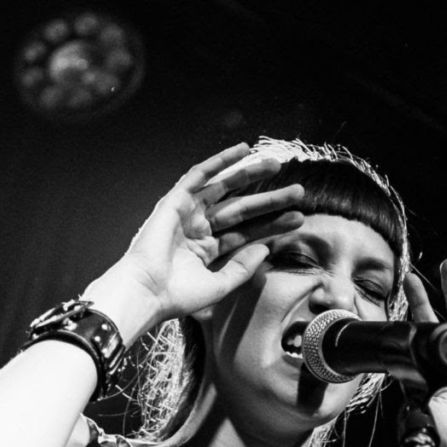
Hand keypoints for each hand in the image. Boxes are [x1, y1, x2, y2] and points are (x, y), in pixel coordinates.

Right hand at [112, 143, 304, 325]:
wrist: (148, 291)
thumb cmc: (177, 295)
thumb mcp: (219, 285)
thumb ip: (242, 267)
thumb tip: (265, 248)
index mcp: (207, 250)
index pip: (246, 232)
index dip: (272, 225)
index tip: (298, 218)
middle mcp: (199, 229)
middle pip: (241, 209)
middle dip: (269, 200)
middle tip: (298, 192)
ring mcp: (188, 213)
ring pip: (224, 188)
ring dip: (249, 174)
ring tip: (276, 165)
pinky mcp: (176, 201)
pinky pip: (200, 174)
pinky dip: (220, 161)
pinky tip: (242, 150)